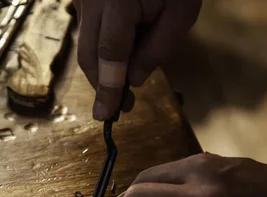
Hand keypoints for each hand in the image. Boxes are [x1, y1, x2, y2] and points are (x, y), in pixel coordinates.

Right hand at [73, 0, 201, 119]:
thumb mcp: (180, 12)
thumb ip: (158, 49)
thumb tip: (132, 80)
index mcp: (118, 1)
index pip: (110, 53)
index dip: (108, 87)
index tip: (105, 115)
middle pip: (89, 54)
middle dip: (101, 84)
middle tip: (117, 106)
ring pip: (86, 44)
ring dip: (101, 67)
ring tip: (122, 81)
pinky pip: (88, 31)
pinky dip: (100, 49)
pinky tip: (120, 53)